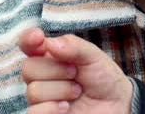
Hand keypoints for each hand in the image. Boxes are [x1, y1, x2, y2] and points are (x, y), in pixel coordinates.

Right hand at [19, 28, 133, 113]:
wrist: (116, 105)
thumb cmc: (103, 78)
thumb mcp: (94, 56)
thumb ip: (73, 46)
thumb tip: (49, 43)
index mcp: (50, 56)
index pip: (28, 44)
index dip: (28, 39)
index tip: (39, 38)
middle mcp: (41, 75)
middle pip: (28, 68)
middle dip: (56, 70)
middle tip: (75, 73)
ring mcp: (41, 97)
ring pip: (34, 91)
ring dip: (61, 90)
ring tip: (77, 92)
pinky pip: (34, 112)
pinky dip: (53, 109)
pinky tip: (67, 108)